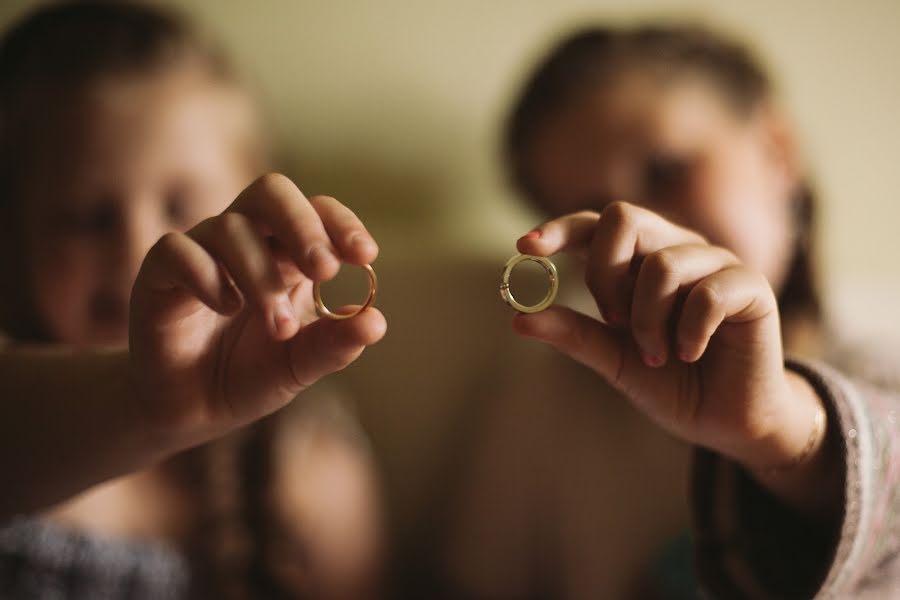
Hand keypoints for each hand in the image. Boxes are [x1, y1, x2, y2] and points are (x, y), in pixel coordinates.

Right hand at [129, 173, 385, 445]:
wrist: (191, 412)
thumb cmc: (248, 376)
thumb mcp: (300, 366)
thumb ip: (335, 345)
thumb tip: (376, 323)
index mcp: (288, 254)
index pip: (317, 212)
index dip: (341, 225)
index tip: (365, 256)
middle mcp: (246, 241)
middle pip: (271, 193)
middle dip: (302, 226)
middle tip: (323, 270)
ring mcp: (201, 253)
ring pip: (229, 227)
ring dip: (261, 276)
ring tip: (279, 328)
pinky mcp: (158, 274)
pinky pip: (177, 249)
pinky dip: (206, 275)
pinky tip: (225, 308)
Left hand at [513, 202, 823, 471]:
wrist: (726, 421)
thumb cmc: (670, 382)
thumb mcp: (613, 359)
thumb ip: (573, 334)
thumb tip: (518, 318)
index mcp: (637, 261)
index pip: (594, 225)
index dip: (560, 229)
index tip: (526, 248)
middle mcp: (674, 249)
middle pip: (624, 217)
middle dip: (604, 272)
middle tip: (611, 319)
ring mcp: (714, 263)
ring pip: (664, 264)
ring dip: (648, 320)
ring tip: (656, 355)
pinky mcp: (750, 286)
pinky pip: (708, 293)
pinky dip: (689, 332)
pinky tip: (690, 354)